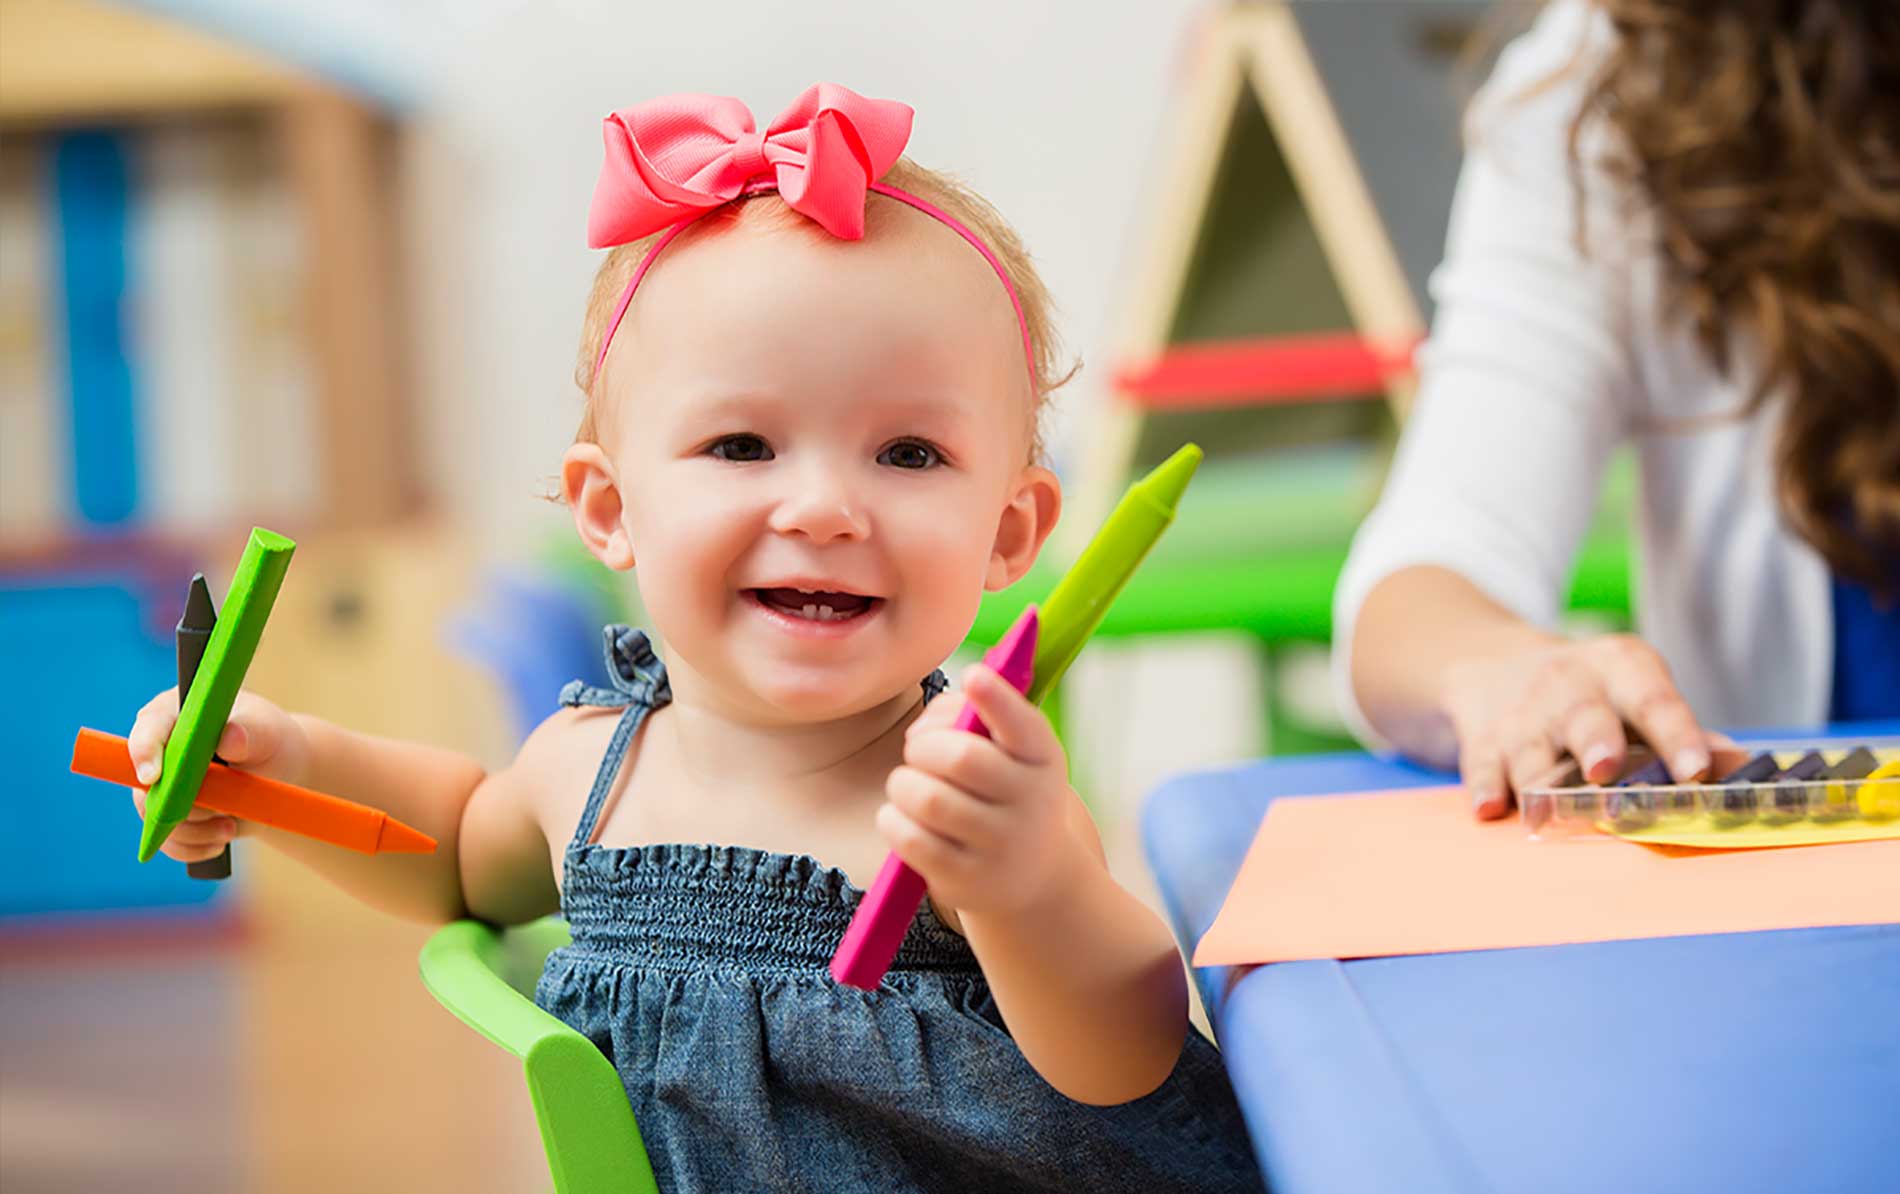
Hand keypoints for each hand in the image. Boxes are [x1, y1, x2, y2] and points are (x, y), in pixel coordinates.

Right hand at [125, 688, 310, 862]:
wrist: (279, 774)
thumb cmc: (270, 741)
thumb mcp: (268, 731)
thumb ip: (250, 732)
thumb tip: (229, 738)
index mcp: (174, 713)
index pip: (149, 729)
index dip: (145, 752)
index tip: (155, 776)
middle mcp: (158, 749)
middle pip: (146, 783)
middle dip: (184, 804)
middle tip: (223, 811)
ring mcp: (159, 785)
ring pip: (155, 817)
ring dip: (195, 829)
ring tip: (231, 824)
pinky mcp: (168, 814)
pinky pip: (167, 841)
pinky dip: (194, 846)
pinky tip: (222, 838)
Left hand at [879, 664, 1079, 917]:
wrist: (1032, 875)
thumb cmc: (1005, 790)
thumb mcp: (1011, 752)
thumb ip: (968, 715)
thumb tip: (924, 729)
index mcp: (1042, 758)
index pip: (1022, 724)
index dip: (997, 699)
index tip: (973, 676)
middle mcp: (1031, 802)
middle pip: (961, 758)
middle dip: (923, 746)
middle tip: (917, 751)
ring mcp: (1001, 845)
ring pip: (930, 800)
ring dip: (902, 783)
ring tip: (907, 785)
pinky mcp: (967, 879)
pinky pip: (912, 840)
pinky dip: (893, 820)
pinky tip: (900, 816)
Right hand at [1442, 633, 1730, 819]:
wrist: (1494, 664)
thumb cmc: (1590, 695)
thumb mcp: (1636, 692)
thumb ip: (1681, 731)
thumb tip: (1740, 766)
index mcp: (1623, 669)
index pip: (1655, 702)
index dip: (1678, 736)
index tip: (1696, 770)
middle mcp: (1571, 685)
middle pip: (1585, 716)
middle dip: (1595, 743)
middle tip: (1606, 770)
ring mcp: (1523, 713)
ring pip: (1532, 752)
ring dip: (1539, 782)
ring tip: (1546, 811)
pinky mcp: (1484, 737)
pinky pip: (1481, 764)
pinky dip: (1485, 787)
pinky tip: (1489, 808)